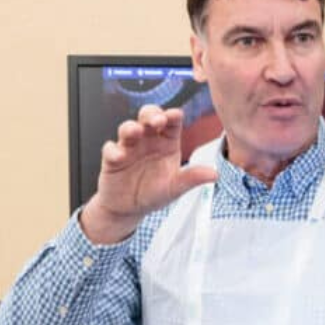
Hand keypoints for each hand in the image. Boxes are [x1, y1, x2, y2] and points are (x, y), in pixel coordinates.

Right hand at [80, 105, 216, 243]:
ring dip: (130, 127)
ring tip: (135, 132)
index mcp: (167, 143)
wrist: (130, 210)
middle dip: (151, 114)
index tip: (175, 115)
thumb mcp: (175, 187)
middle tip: (156, 121)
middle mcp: (148, 140)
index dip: (172, 116)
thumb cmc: (154, 194)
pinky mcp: (112, 158)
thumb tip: (215, 174)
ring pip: (127, 128)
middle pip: (148, 117)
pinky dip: (113, 150)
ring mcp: (129, 147)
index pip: (171, 123)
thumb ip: (192, 178)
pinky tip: (119, 156)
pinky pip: (110, 149)